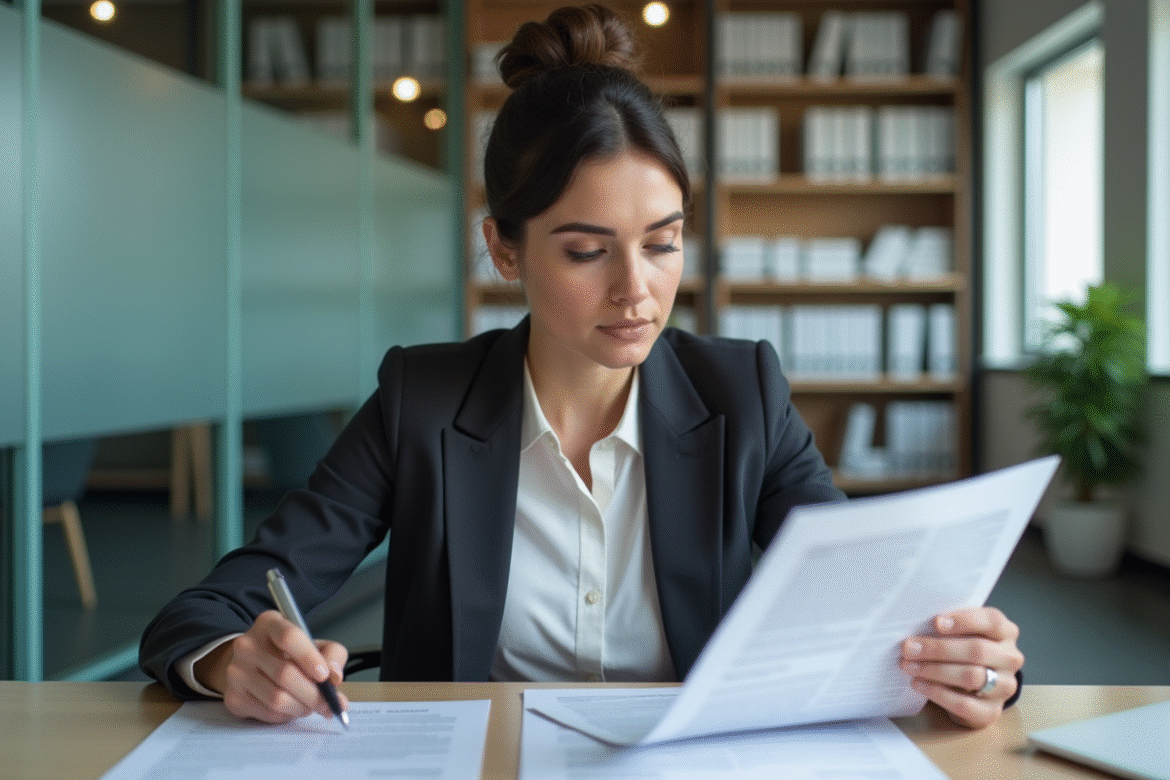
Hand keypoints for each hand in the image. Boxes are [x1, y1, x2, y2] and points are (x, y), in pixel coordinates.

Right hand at [194, 610, 349, 723]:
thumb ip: (332, 655)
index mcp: (269, 624)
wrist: (252, 666)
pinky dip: (286, 716)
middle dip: (313, 694)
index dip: (309, 658)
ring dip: (302, 707)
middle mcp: (247, 645)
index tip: (325, 676)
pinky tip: (292, 708)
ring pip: (277, 698)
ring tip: (311, 705)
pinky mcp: (232, 697)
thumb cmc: (289, 654)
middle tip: (329, 704)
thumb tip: (334, 676)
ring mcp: (236, 671)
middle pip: (284, 674)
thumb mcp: (314, 645)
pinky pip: (267, 713)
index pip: (289, 638)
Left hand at [900, 607, 1023, 728]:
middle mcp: (1010, 659)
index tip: (936, 623)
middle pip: (977, 650)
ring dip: (935, 670)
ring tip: (909, 666)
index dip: (964, 621)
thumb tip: (919, 623)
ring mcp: (1005, 687)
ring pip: (971, 676)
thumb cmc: (963, 652)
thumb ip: (949, 627)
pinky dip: (938, 693)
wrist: (974, 689)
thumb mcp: (961, 634)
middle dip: (939, 649)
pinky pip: (965, 704)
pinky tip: (919, 684)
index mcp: (1006, 633)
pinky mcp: (993, 712)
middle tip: (909, 648)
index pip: (992, 621)